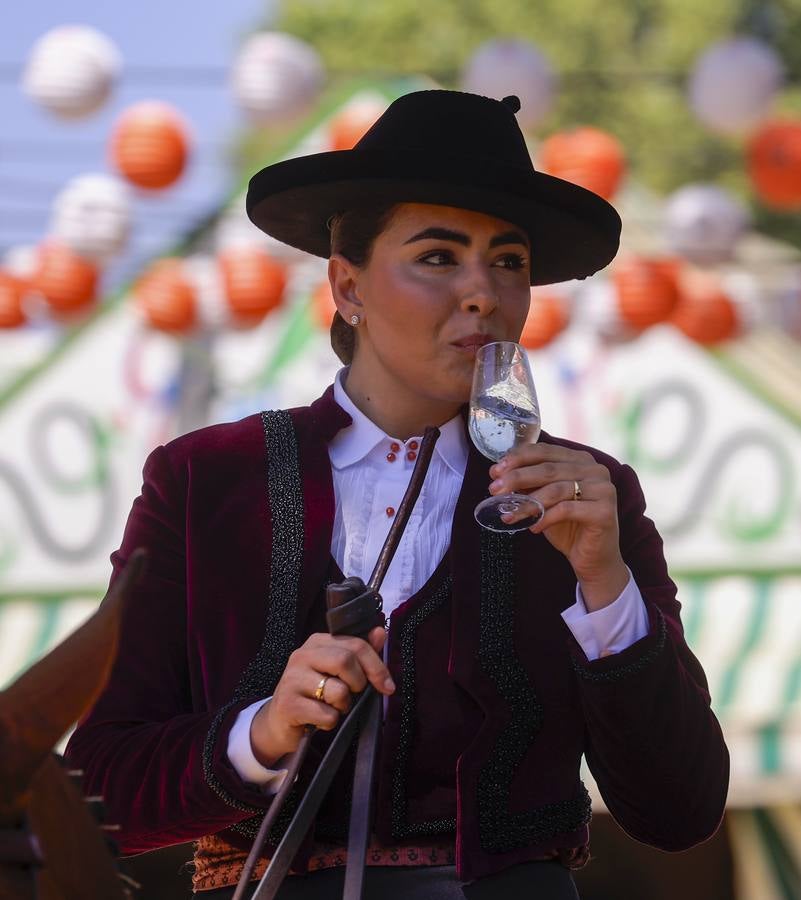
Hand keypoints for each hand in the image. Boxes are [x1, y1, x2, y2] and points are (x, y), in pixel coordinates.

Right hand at [250, 627, 392, 765]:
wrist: (279, 722)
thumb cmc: (314, 693)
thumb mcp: (337, 671)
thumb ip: (359, 652)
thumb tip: (380, 632)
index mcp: (317, 642)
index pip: (355, 645)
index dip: (376, 666)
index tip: (388, 686)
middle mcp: (302, 655)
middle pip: (345, 661)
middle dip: (358, 683)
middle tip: (353, 695)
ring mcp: (292, 679)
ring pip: (338, 691)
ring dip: (344, 706)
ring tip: (332, 707)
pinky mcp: (288, 704)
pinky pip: (327, 715)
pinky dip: (331, 723)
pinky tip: (318, 720)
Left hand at [489, 444, 628, 609]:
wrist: (593, 559)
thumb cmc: (567, 527)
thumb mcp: (544, 501)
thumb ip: (529, 484)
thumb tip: (499, 473)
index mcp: (580, 460)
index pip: (544, 451)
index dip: (517, 459)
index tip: (494, 471)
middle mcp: (595, 469)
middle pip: (548, 469)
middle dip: (516, 478)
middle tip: (494, 489)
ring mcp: (603, 489)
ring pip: (555, 490)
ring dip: (526, 503)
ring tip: (508, 514)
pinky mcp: (604, 511)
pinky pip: (566, 510)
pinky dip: (545, 518)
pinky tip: (533, 528)